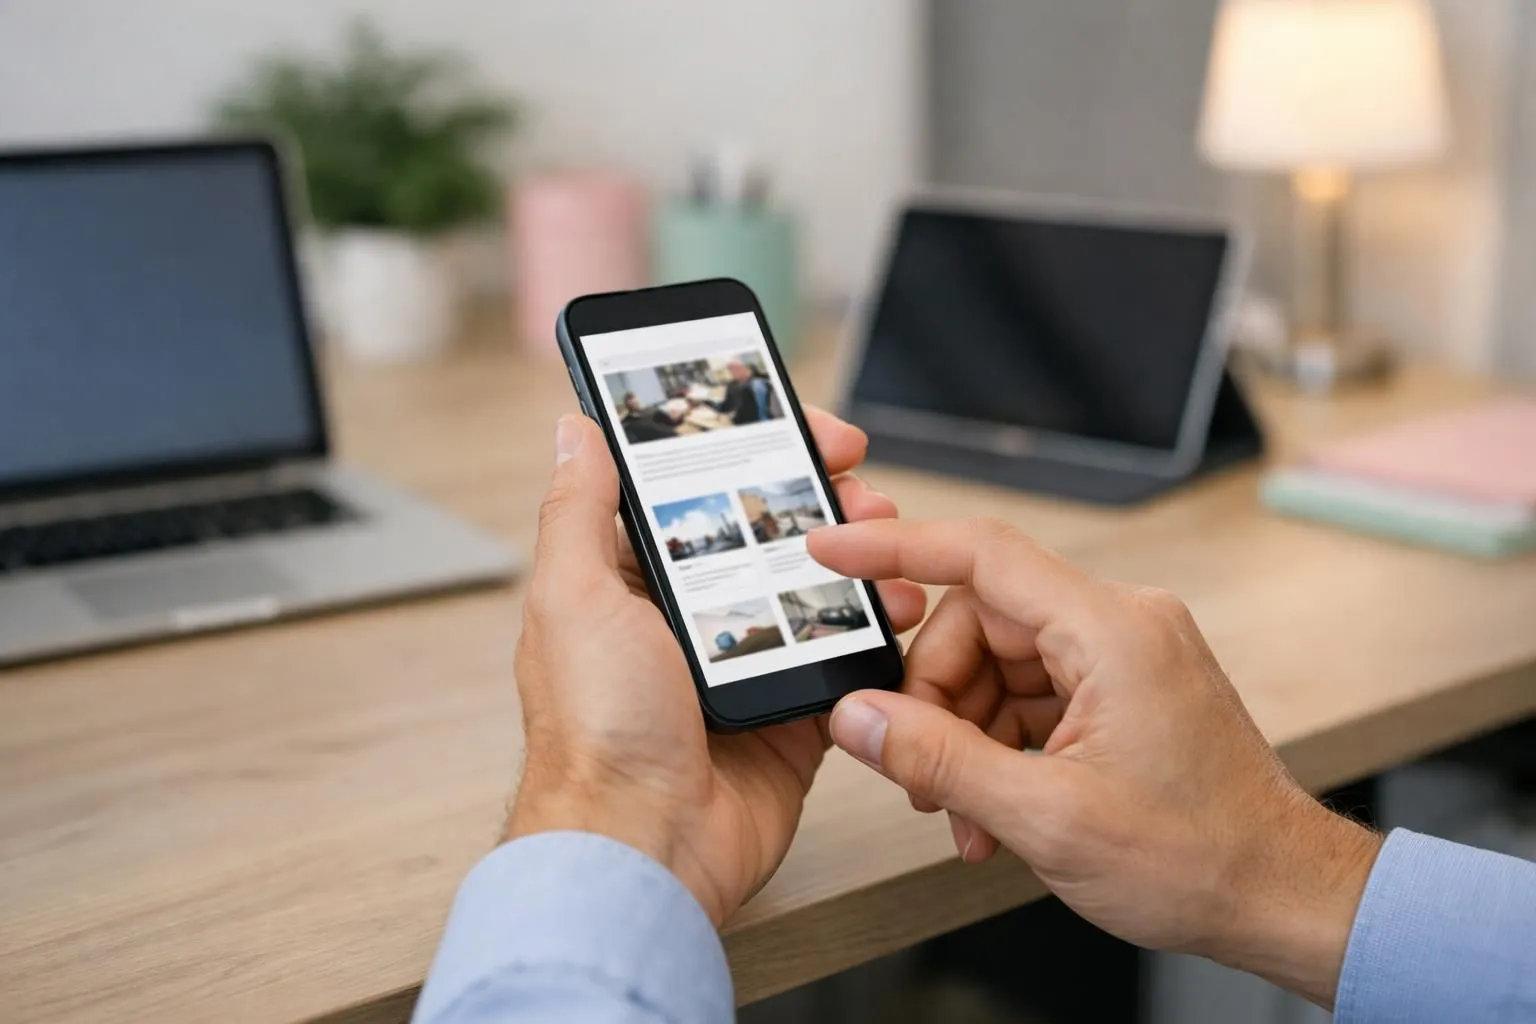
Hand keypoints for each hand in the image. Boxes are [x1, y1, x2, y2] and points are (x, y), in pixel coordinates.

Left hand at [508, 410, 926, 926]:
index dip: (748, 451)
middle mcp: (688, 619)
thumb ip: (579, 510)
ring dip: (858, 557)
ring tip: (889, 538)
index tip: (795, 425)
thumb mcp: (574, 597)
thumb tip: (575, 431)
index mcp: (632, 583)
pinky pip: (842, 658)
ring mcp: (743, 665)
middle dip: (818, 499)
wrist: (646, 845)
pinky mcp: (790, 712)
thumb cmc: (596, 732)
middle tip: (858, 479)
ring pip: (813, 589)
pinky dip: (873, 631)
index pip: (697, 492)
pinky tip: (896, 606)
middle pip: (767, 534)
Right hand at [809, 518, 1381, 1006]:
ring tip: (968, 817)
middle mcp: (1119, 625)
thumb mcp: (1047, 816)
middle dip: (935, 697)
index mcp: (1111, 630)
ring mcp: (1120, 657)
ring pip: (996, 665)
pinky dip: (998, 747)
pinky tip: (995, 812)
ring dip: (964, 736)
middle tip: (919, 772)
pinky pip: (1029, 696)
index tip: (831, 552)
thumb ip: (938, 760)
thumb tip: (857, 718)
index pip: (982, 555)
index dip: (897, 548)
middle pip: (978, 623)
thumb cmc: (1200, 858)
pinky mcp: (1119, 690)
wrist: (1281, 896)